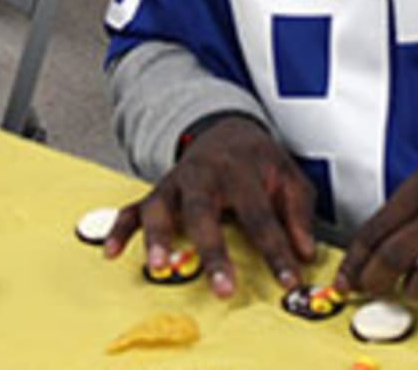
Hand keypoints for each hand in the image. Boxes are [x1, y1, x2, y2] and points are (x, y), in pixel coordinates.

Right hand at [103, 116, 316, 297]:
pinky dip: (119, 230)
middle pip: (203, 213)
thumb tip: (305, 253)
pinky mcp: (155, 192)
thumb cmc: (257, 161)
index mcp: (240, 172)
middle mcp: (202, 176)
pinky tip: (112, 253)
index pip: (260, 216)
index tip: (288, 281)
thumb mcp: (288, 177)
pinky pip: (130, 209)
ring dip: (158, 238)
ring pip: (160, 208)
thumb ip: (297, 213)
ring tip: (159, 267)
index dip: (276, 250)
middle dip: (212, 251)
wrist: (224, 130)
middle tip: (222, 288)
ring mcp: (174, 184)